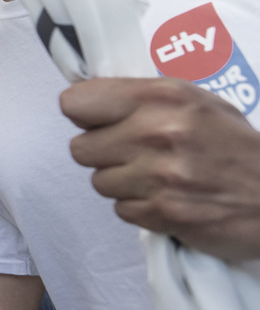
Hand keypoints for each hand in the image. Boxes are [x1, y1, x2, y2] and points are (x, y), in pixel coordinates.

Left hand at [62, 77, 259, 260]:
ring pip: (99, 182)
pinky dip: (140, 207)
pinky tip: (168, 198)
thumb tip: (85, 103)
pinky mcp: (164, 213)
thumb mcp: (194, 101)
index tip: (100, 121)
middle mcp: (156, 132)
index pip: (76, 103)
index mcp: (160, 96)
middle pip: (80, 148)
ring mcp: (159, 176)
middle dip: (103, 153)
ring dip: (122, 183)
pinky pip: (121, 210)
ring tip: (157, 177)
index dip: (85, 115)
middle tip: (135, 154)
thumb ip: (140, 98)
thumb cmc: (233, 144)